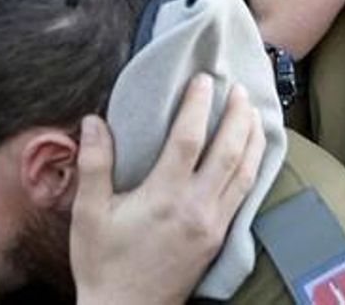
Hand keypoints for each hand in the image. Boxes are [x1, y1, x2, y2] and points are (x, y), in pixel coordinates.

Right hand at [71, 75, 265, 304]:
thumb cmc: (103, 263)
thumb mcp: (89, 213)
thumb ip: (94, 164)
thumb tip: (94, 121)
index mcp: (164, 197)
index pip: (189, 139)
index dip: (198, 105)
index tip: (204, 80)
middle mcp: (196, 208)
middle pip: (229, 153)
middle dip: (238, 117)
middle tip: (240, 89)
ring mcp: (212, 225)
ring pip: (245, 175)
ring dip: (253, 140)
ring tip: (254, 114)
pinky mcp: (218, 239)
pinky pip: (245, 196)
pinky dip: (253, 169)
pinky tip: (253, 157)